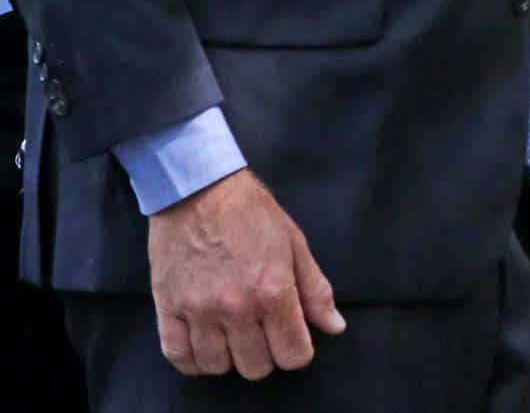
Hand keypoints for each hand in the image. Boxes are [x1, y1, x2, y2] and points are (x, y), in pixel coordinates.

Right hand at [148, 169, 344, 378]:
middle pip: (256, 366)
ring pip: (217, 366)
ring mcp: (198, 310)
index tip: (294, 338)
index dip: (299, 351)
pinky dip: (192, 359)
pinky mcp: (167, 308)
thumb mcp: (295, 244)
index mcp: (273, 290)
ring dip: (230, 357)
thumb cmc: (252, 212)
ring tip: (234, 335)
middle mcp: (236, 307)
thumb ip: (315, 290)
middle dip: (267, 355)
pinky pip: (178, 356)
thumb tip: (334, 326)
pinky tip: (204, 344)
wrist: (200, 190)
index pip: (293, 354)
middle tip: (264, 333)